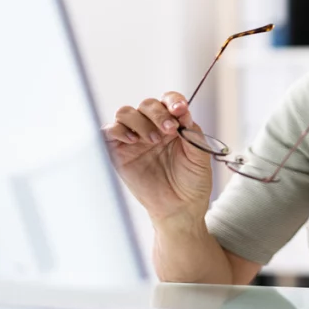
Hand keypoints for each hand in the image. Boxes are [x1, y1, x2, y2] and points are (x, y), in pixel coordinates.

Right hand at [102, 92, 212, 223]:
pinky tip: (133, 140)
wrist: (180, 208)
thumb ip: (192, 132)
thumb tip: (183, 112)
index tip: (180, 109)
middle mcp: (152, 127)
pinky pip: (109, 131)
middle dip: (158, 113)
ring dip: (140, 121)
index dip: (173, 100)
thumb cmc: (192, 182)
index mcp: (173, 124)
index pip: (169, 100)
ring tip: (153, 140)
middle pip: (147, 104)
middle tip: (169, 129)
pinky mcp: (119, 152)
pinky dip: (118, 129)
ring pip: (126, 112)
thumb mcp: (200, 155)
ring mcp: (134, 139)